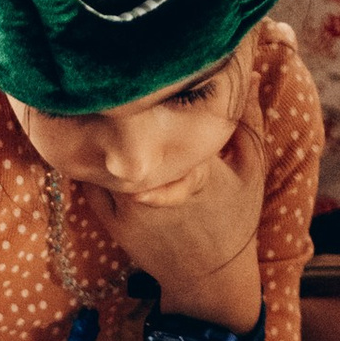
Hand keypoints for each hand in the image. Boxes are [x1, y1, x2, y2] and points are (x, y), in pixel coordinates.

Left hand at [86, 89, 268, 326]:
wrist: (208, 275)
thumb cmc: (234, 217)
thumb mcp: (250, 167)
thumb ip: (247, 120)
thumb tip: (242, 73)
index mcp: (196, 165)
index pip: (169, 112)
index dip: (162, 84)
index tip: (162, 65)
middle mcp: (156, 183)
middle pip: (127, 127)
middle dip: (125, 100)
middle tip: (121, 69)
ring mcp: (128, 203)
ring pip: (102, 151)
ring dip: (101, 125)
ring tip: (104, 97)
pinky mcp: (110, 217)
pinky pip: (90, 176)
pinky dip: (92, 156)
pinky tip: (95, 135)